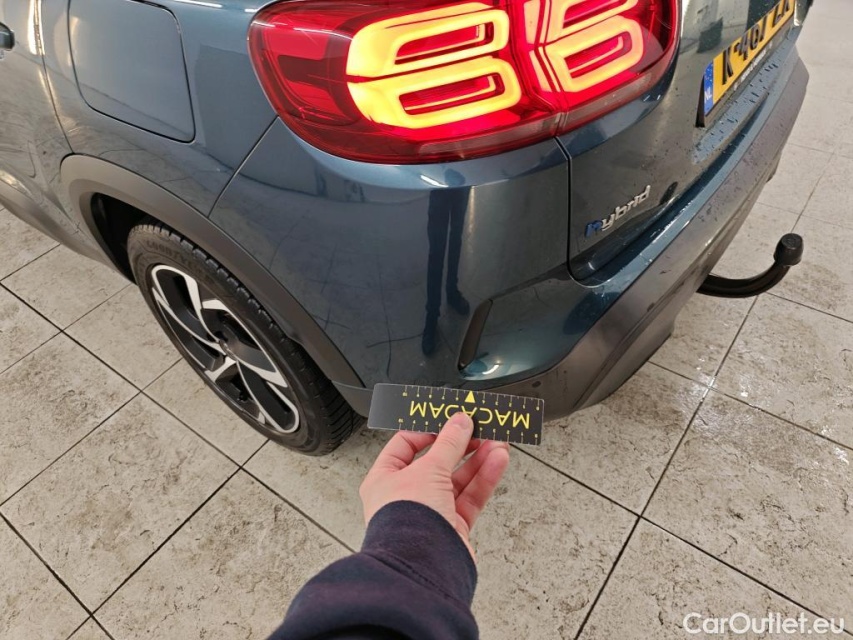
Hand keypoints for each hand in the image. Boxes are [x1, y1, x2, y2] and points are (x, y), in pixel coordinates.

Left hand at [360, 412, 509, 559]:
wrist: (422, 568)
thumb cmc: (407, 522)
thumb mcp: (428, 469)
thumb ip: (449, 443)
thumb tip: (460, 422)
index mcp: (385, 479)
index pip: (405, 445)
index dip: (428, 430)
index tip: (450, 420)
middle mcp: (406, 496)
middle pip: (437, 462)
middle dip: (461, 445)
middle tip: (480, 428)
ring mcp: (430, 512)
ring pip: (458, 479)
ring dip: (478, 459)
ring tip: (497, 441)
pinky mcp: (452, 527)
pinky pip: (470, 497)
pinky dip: (485, 478)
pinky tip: (497, 461)